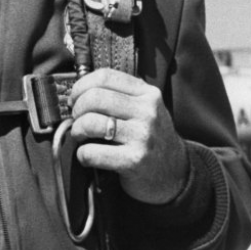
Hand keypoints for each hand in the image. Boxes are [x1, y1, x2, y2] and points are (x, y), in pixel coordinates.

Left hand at [67, 68, 187, 203]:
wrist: (176, 173)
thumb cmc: (151, 138)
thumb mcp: (145, 109)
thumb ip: (120, 96)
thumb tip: (78, 93)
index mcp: (148, 94)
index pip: (105, 76)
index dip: (81, 86)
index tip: (74, 99)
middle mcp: (148, 112)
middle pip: (95, 98)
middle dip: (77, 110)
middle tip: (77, 120)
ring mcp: (143, 136)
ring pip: (91, 122)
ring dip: (77, 131)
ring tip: (81, 137)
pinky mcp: (134, 160)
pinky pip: (92, 152)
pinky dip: (82, 154)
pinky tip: (87, 156)